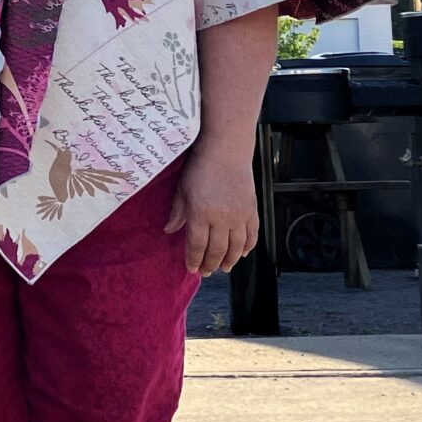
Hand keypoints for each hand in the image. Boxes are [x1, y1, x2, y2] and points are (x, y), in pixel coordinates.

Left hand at [164, 139, 259, 275]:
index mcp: (200, 213)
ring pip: (236, 247)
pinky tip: (242, 253)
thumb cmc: (201, 166)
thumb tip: (169, 230)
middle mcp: (221, 218)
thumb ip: (177, 211)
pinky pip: (252, 235)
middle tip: (207, 272)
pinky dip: (247, 247)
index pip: (197, 245)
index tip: (192, 269)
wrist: (226, 150)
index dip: (194, 260)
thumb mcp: (182, 188)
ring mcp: (239, 215)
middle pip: (217, 250)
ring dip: (229, 260)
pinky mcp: (252, 210)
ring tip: (224, 268)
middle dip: (211, 264)